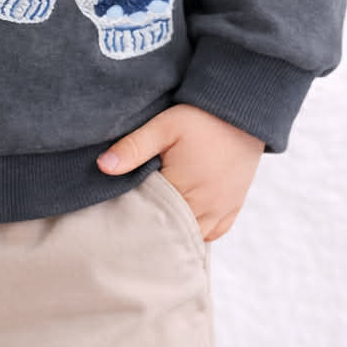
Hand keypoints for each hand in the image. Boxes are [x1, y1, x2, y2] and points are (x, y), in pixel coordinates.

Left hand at [97, 104, 265, 241]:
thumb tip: (103, 166)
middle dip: (152, 228)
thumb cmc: (201, 117)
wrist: (243, 111)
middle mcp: (208, 206)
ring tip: (154, 220)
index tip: (119, 213)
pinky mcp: (233, 205)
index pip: (152, 218)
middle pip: (173, 232)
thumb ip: (133, 147)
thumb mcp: (164, 126)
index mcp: (186, 189)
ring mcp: (222, 209)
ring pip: (193, 236)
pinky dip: (196, 231)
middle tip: (131, 221)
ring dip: (175, 230)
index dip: (134, 218)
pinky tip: (181, 222)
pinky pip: (213, 233)